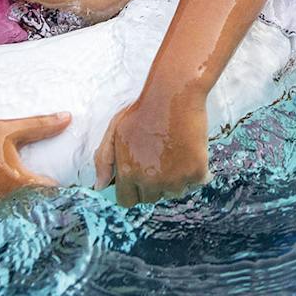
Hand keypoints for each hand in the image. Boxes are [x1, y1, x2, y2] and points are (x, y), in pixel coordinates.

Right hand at [0, 111, 69, 212]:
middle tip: (28, 188)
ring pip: (0, 212)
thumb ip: (41, 126)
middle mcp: (2, 201)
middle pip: (25, 206)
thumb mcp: (9, 130)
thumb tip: (68, 117)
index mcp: (17, 182)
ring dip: (4, 205)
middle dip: (30, 200)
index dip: (54, 188)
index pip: (46, 192)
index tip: (56, 182)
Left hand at [95, 90, 209, 206]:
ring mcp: (174, 178)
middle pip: (151, 198)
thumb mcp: (115, 130)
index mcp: (128, 172)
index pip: (127, 201)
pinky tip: (190, 152)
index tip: (140, 178)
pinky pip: (195, 183)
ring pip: (173, 192)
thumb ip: (104, 159)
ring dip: (175, 179)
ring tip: (174, 155)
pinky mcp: (196, 172)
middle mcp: (150, 180)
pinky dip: (195, 171)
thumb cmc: (143, 109)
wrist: (174, 94)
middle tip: (159, 160)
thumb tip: (100, 186)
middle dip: (153, 184)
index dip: (132, 189)